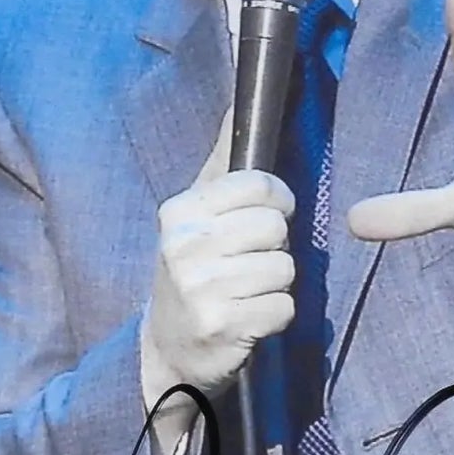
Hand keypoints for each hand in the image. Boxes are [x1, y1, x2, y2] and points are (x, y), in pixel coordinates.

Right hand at [144, 167, 296, 399]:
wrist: (168, 352)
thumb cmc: (192, 274)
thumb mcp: (194, 217)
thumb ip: (222, 165)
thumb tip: (241, 102)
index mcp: (180, 212)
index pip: (259, 185)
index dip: (277, 201)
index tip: (269, 217)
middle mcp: (186, 245)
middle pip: (276, 227)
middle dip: (274, 247)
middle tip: (247, 265)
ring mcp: (202, 288)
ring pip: (285, 267)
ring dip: (275, 284)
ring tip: (245, 293)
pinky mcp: (224, 325)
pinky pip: (285, 306)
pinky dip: (276, 316)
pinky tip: (248, 319)